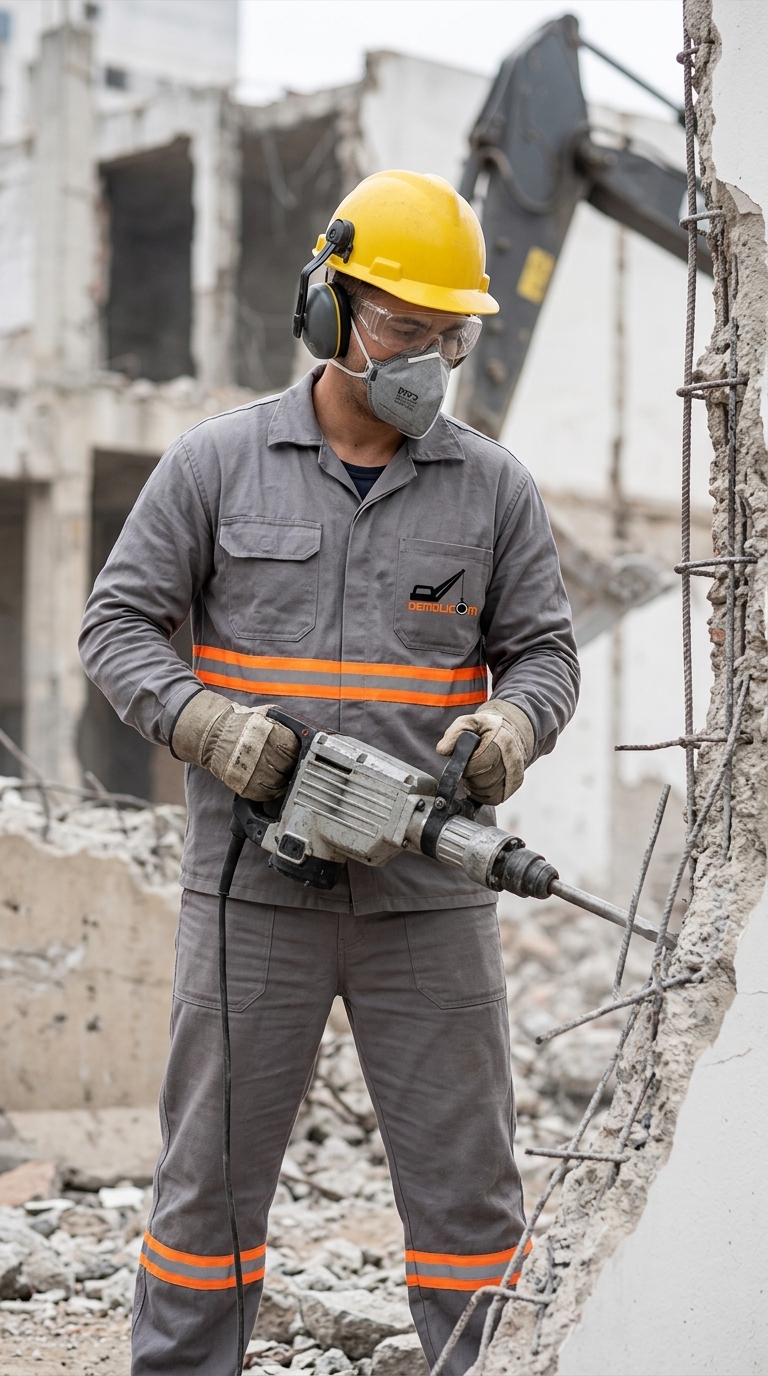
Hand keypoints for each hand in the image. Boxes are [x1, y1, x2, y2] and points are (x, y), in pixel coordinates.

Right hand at [171, 691, 299, 799]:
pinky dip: (271, 791)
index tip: (293, 754)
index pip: (296, 751)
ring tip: (276, 773)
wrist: (215, 734)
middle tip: (285, 764)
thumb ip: (285, 723)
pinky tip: (268, 782)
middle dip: (289, 766)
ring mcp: (256, 771)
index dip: (295, 753)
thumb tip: (303, 731)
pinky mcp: (247, 785)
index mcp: (275, 735)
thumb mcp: (266, 714)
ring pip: (280, 783)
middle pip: (289, 768)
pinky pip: (267, 794)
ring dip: (281, 780)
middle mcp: (267, 753)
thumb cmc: (242, 723)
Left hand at [436, 701, 533, 805]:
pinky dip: (482, 792)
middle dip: (469, 775)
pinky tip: (479, 780)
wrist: (510, 734)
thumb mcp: (468, 722)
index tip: (464, 758)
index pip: (479, 763)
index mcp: (501, 741)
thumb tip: (443, 750)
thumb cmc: (487, 729)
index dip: (466, 764)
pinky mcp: (512, 786)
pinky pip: (492, 797)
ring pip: (486, 791)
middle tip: (468, 765)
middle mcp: (511, 760)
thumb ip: (454, 733)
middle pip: (481, 780)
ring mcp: (513, 775)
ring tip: (474, 770)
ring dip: (474, 784)